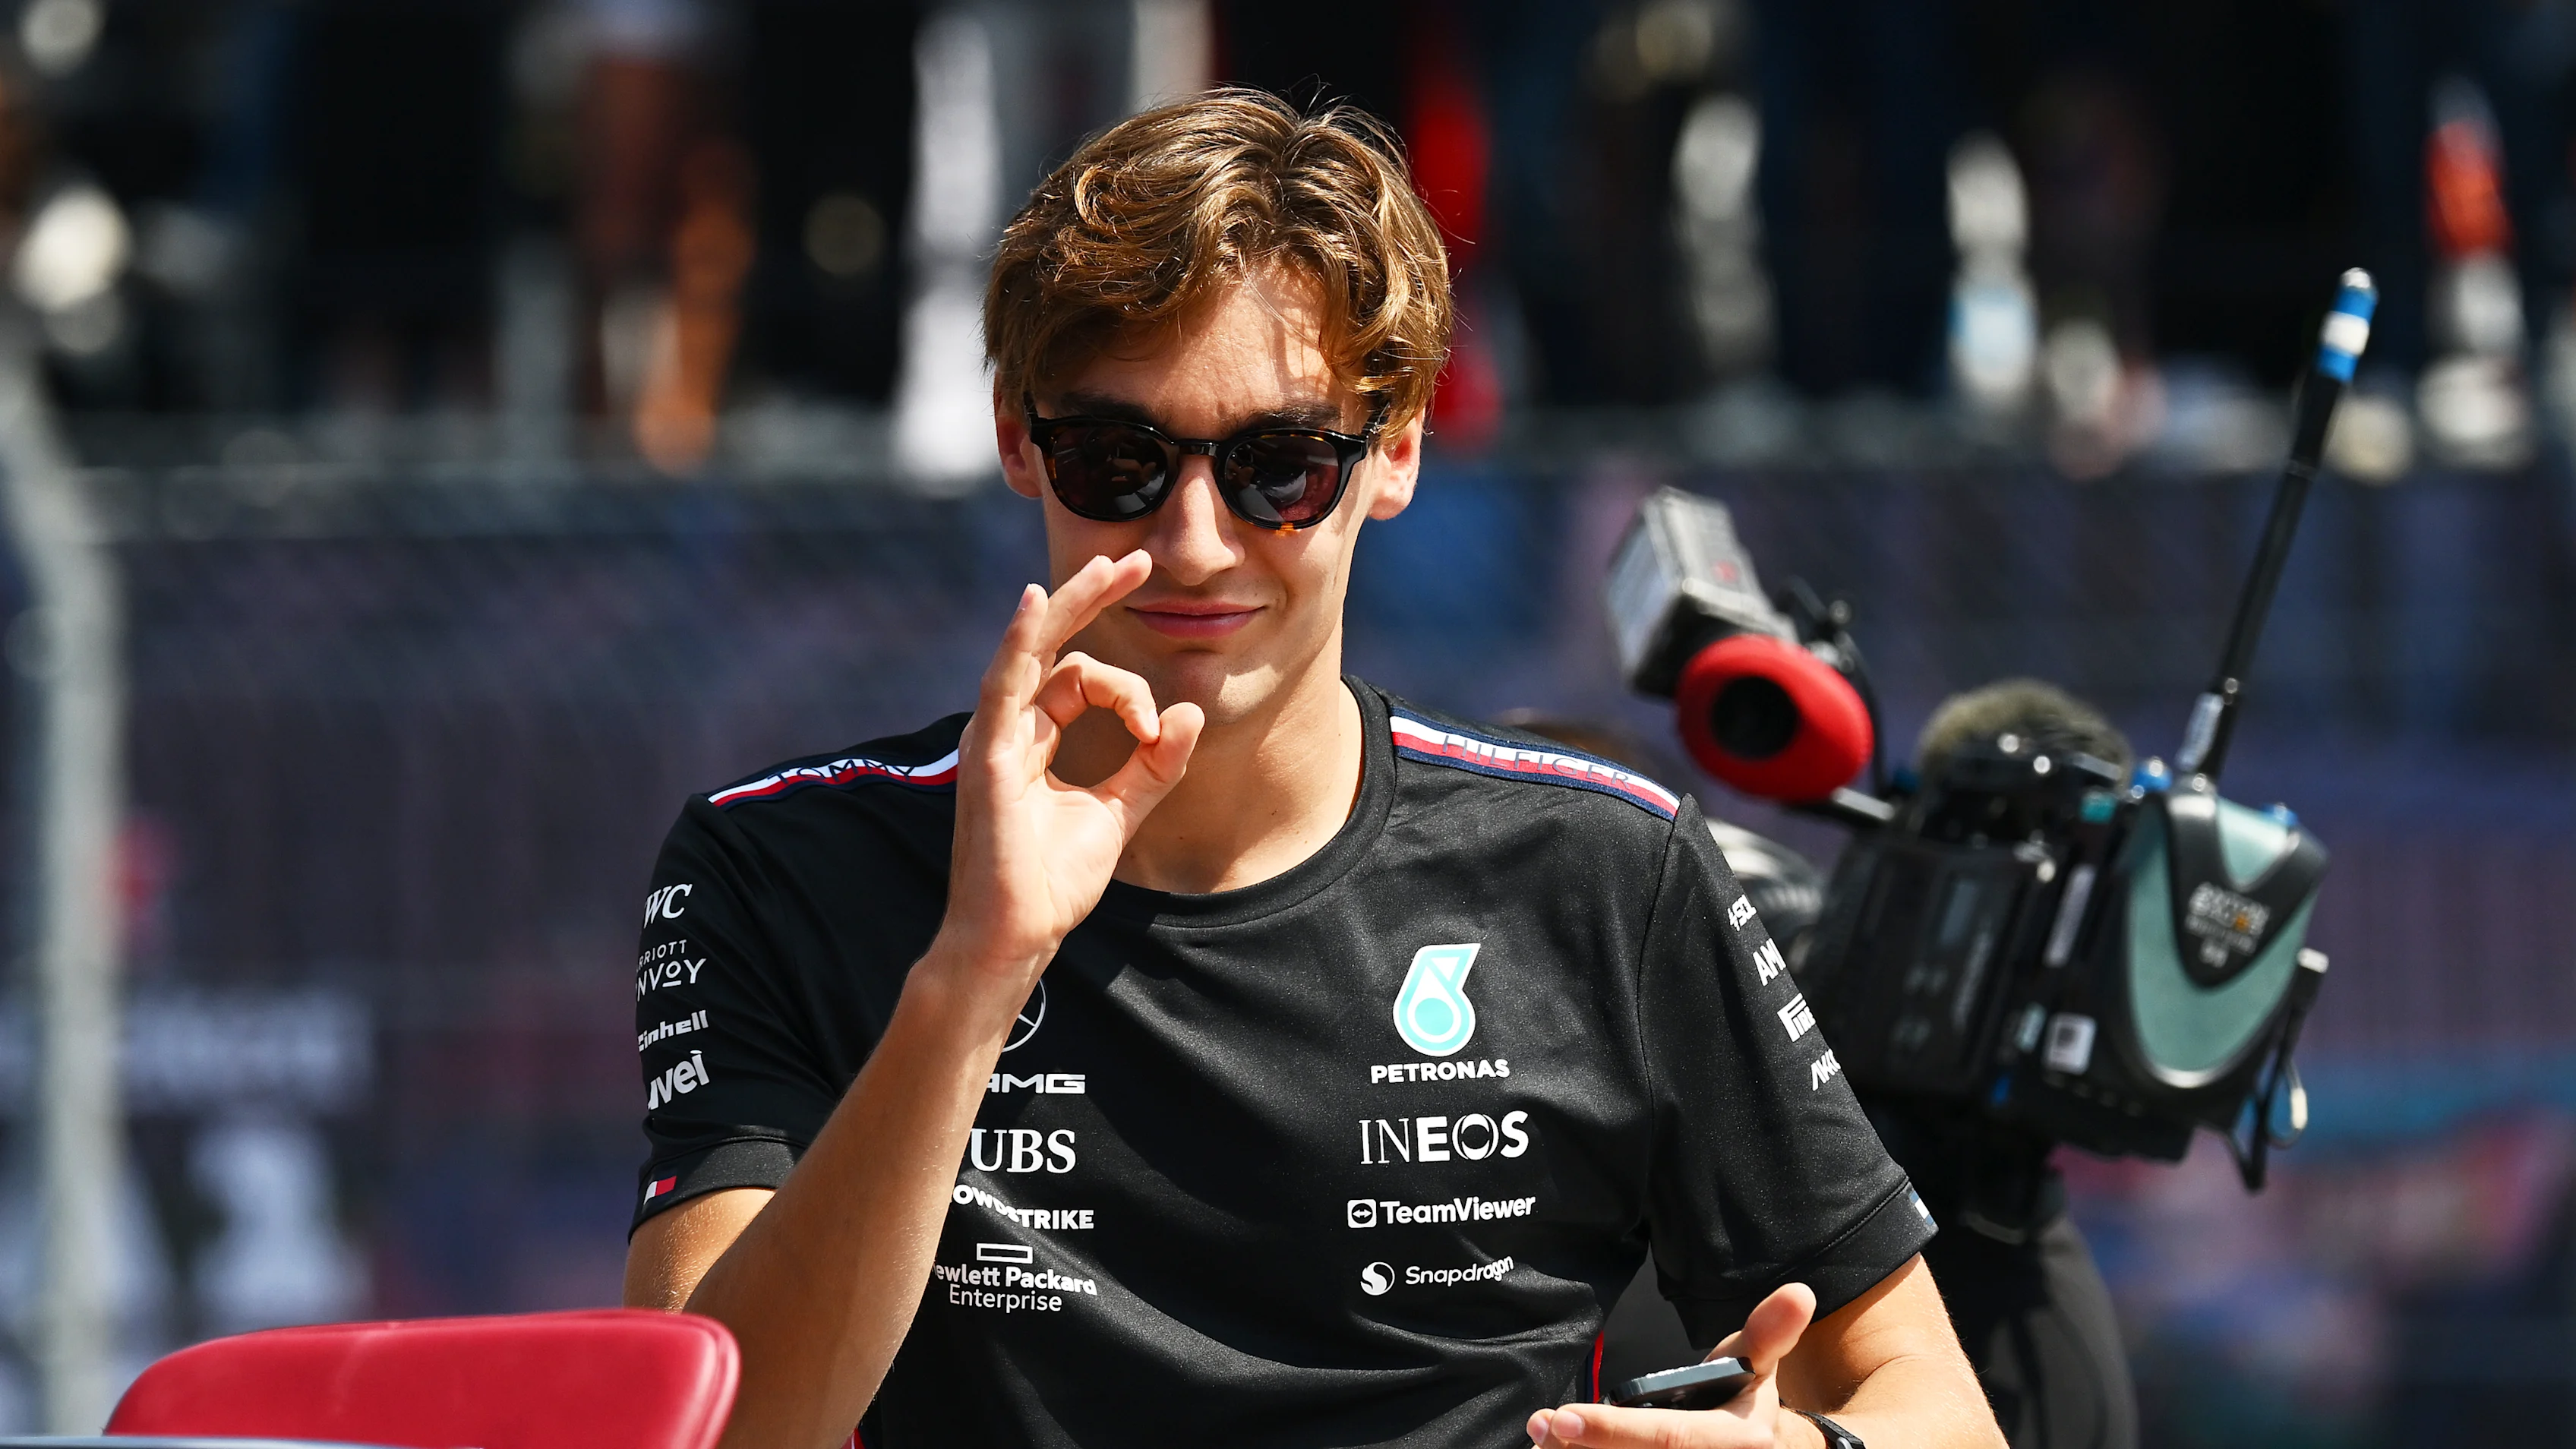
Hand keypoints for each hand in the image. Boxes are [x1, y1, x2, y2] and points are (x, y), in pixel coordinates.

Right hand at [933, 551, 1202, 1011]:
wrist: (1018, 934)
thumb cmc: (1053, 882)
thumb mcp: (1120, 813)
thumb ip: (1154, 765)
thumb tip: (1189, 713)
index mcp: (1035, 736)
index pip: (1081, 678)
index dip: (1129, 694)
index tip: (1155, 732)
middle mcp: (1010, 726)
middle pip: (1053, 644)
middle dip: (1094, 598)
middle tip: (1137, 560)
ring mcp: (995, 735)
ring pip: (1034, 649)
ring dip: (1074, 603)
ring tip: (1116, 566)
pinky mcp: (989, 752)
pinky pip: (1004, 682)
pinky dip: (1021, 639)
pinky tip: (1040, 600)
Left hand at [1529, 1282, 1818, 1448]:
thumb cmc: (1749, 1405)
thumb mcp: (1761, 1364)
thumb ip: (1769, 1331)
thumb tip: (1797, 1292)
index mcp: (1736, 1441)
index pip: (1666, 1437)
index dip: (1613, 1429)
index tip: (1563, 1417)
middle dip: (1581, 1447)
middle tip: (1540, 1426)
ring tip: (1545, 1440)